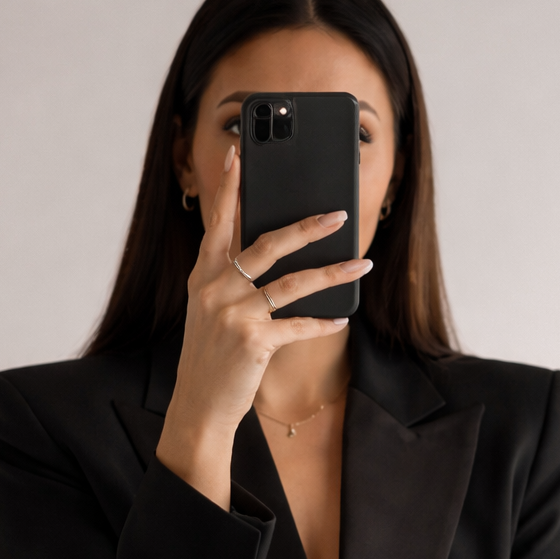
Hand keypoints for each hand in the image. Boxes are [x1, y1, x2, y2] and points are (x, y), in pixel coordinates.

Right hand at [155, 144, 372, 508]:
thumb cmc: (210, 355)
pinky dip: (322, 321)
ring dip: (332, 271)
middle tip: (339, 213)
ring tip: (361, 262)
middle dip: (307, 226)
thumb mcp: (210, 310)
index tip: (240, 153)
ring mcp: (234, 314)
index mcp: (202, 276)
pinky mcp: (254, 341)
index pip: (218, 222)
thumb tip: (278, 250)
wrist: (198, 405)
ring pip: (293, 282)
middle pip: (267, 244)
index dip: (231, 187)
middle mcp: (215, 289)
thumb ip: (233, 279)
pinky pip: (298, 324)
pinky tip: (342, 316)